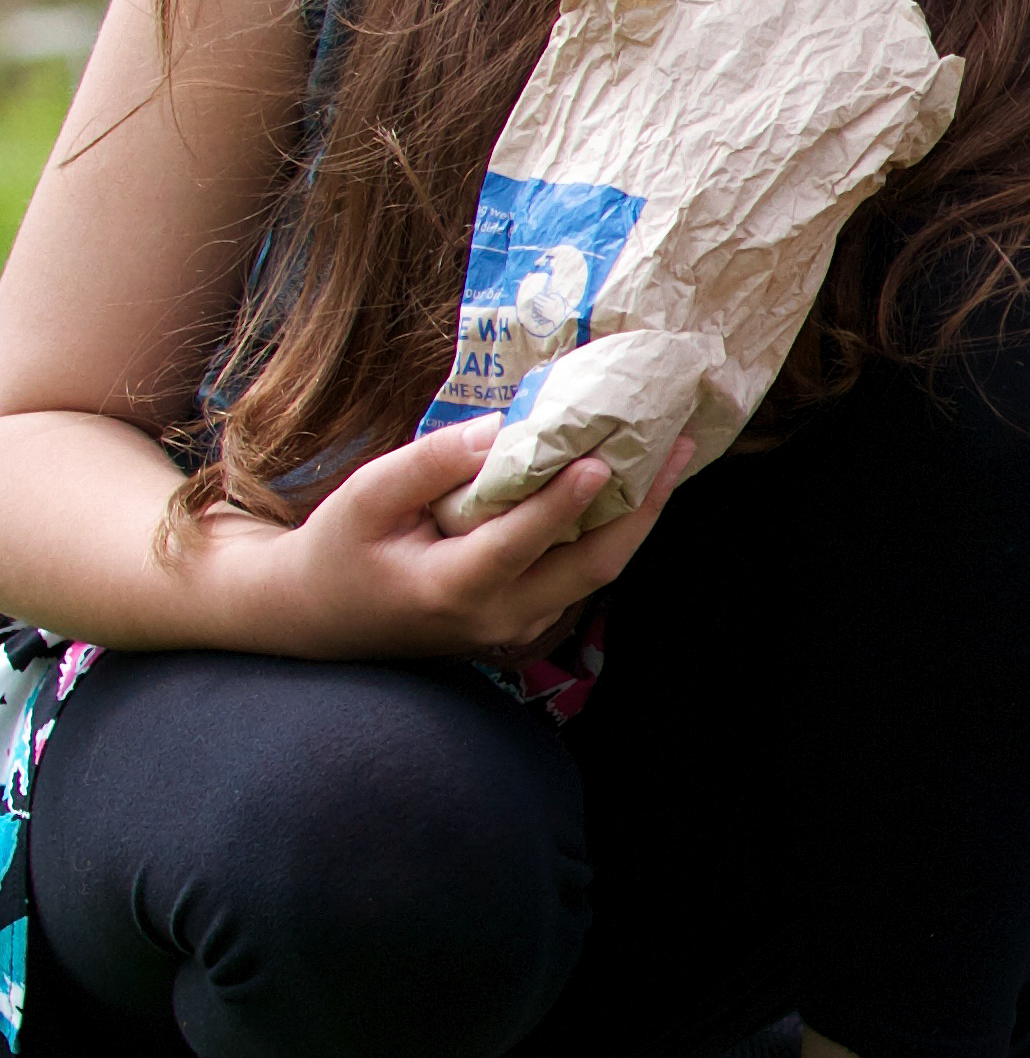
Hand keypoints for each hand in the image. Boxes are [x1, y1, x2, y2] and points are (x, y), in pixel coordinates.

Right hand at [223, 416, 695, 661]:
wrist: (321, 616)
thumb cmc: (339, 548)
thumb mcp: (364, 497)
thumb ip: (429, 465)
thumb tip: (502, 429)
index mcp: (450, 590)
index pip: (520, 543)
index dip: (563, 503)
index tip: (603, 459)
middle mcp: (497, 618)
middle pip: (590, 567)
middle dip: (642, 508)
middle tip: (681, 445)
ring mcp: (519, 628)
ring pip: (596, 573)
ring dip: (637, 516)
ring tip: (673, 455)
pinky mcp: (530, 622)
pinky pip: (582, 575)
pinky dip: (609, 530)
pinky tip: (632, 484)